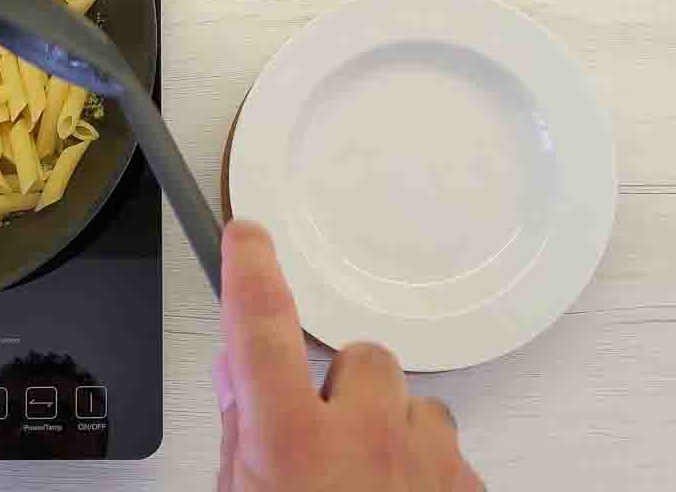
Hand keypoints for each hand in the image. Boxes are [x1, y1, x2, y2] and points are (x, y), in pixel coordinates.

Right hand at [215, 221, 484, 490]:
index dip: (252, 271)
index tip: (248, 238)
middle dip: (339, 386)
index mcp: (293, 445)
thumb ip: (242, 431)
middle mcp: (366, 442)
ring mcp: (425, 461)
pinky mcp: (467, 484)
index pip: (262, 328)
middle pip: (361, 357)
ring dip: (388, 425)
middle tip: (320, 442)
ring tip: (364, 478)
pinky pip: (446, 442)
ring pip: (413, 399)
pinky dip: (422, 461)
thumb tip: (238, 374)